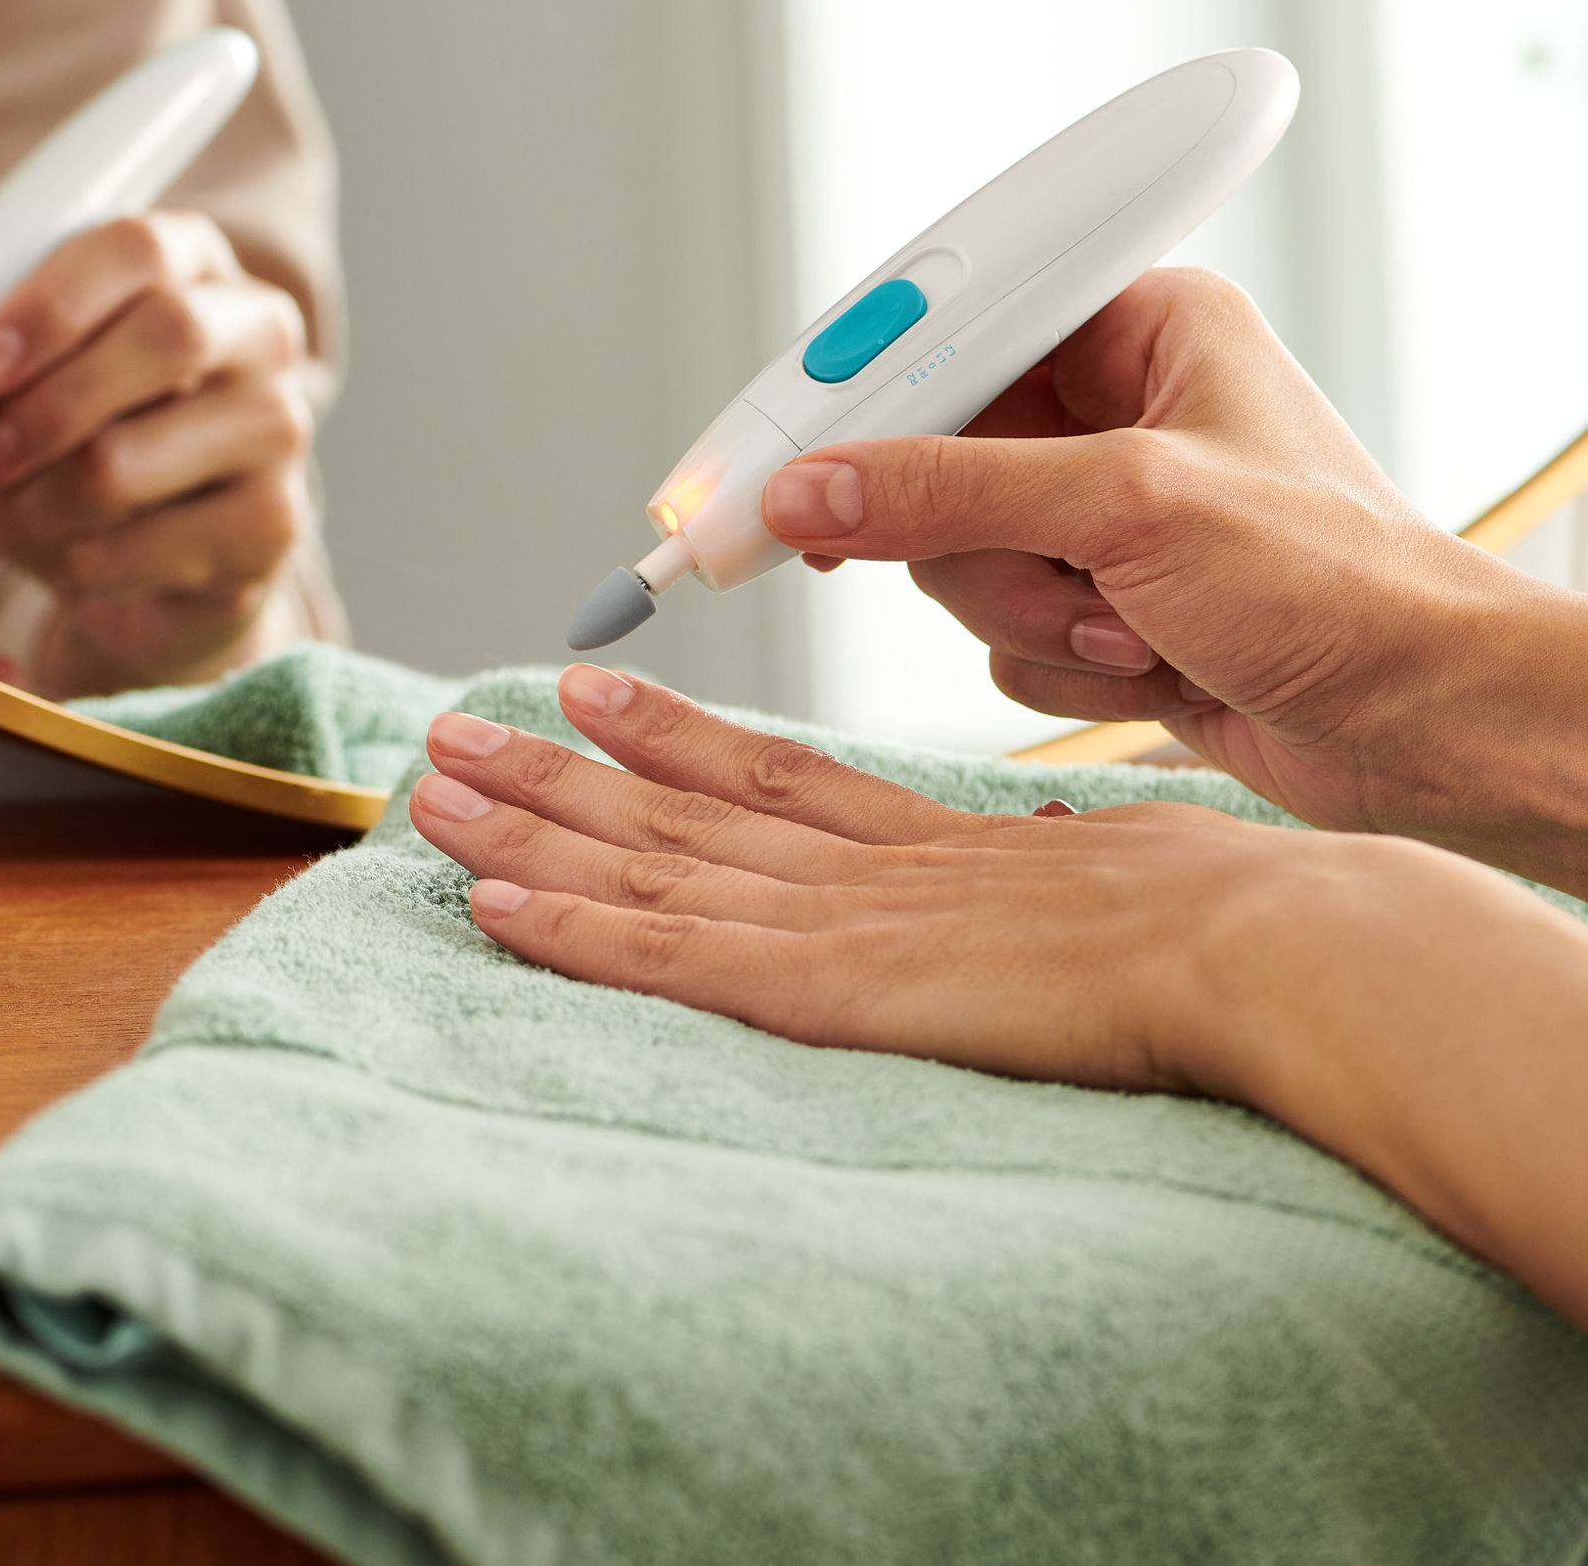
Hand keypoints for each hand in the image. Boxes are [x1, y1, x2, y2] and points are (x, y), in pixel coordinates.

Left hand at [0, 211, 317, 693]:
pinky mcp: (276, 527)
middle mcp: (257, 333)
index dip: (48, 304)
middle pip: (168, 335)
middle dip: (47, 403)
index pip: (138, 247)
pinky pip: (155, 546)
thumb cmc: (67, 454)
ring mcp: (278, 429)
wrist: (141, 569)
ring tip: (26, 513)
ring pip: (137, 456)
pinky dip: (87, 563)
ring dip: (46, 498)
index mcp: (191, 265)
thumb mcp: (2, 399)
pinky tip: (82, 558)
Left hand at [408, 665, 1587, 1330]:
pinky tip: (486, 900)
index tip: (592, 698)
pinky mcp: (822, 986)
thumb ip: (1042, 884)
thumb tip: (1037, 877)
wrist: (1253, 939)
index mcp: (920, 845)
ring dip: (529, 826)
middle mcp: (852, 868)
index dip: (669, 741)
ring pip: (644, 862)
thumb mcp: (1109, 882)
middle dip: (553, 770)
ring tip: (432, 783)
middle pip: (674, 808)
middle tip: (451, 727)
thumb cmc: (1216, 919)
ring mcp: (830, 921)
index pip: (766, 780)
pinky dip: (569, 927)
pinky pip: (663, 953)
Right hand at [760, 268, 1587, 891]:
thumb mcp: (1132, 510)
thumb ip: (951, 492)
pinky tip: (1151, 661)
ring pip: (947, 557)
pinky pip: (989, 625)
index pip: (945, 335)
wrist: (1426, 726)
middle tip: (1032, 568)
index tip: (767, 453)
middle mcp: (1109, 409)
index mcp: (1138, 326)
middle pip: (927, 459)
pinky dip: (1053, 657)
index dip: (850, 397)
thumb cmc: (1347, 585)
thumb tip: (815, 490)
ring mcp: (1095, 512)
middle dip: (980, 543)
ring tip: (1134, 624)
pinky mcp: (1091, 598)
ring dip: (1028, 612)